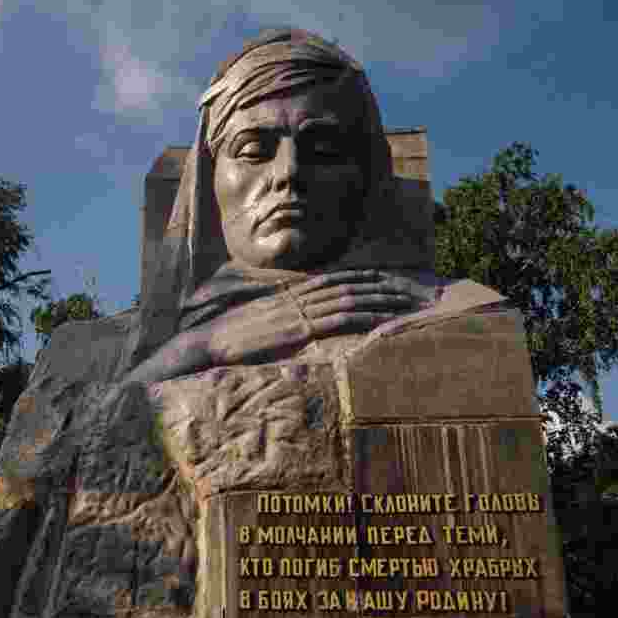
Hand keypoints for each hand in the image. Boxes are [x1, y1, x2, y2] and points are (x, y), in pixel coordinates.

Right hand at [205, 269, 438, 366]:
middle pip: (347, 285)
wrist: (209, 341)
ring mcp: (298, 312)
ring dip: (380, 300)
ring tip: (405, 303)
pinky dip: (364, 318)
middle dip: (380, 285)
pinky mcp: (298, 329)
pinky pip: (339, 320)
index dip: (359, 276)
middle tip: (407, 287)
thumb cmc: (227, 338)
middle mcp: (297, 298)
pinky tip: (383, 320)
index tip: (382, 276)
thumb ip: (275, 319)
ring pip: (349, 299)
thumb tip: (288, 324)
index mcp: (287, 295)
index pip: (331, 279)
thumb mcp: (255, 323)